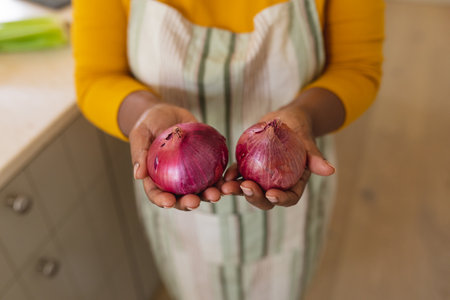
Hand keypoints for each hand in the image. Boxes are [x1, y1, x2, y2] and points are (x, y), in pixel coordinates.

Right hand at [129, 102, 221, 209]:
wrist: (167, 113)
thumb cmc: (149, 123)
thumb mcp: (140, 134)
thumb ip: (139, 153)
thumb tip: (138, 175)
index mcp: (154, 178)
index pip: (156, 194)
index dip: (162, 200)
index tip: (169, 202)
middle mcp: (173, 181)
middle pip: (180, 198)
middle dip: (188, 203)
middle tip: (195, 202)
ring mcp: (190, 174)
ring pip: (199, 190)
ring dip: (208, 195)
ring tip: (216, 195)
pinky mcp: (204, 164)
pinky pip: (213, 174)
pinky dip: (220, 179)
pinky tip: (227, 181)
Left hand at [220, 107, 334, 209]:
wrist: (284, 120)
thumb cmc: (300, 130)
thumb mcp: (308, 142)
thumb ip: (315, 158)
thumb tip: (330, 170)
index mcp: (293, 184)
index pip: (289, 197)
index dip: (281, 199)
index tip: (272, 194)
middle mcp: (276, 185)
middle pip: (266, 198)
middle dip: (255, 197)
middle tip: (246, 188)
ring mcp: (260, 178)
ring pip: (248, 189)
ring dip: (237, 190)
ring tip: (227, 188)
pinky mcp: (247, 168)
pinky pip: (237, 175)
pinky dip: (231, 176)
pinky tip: (224, 176)